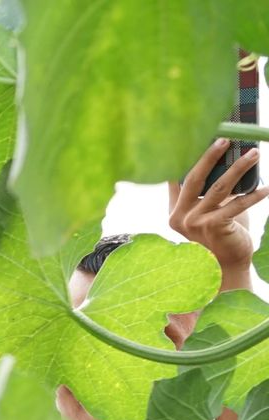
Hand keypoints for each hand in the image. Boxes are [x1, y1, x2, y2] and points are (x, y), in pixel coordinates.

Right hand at [170, 138, 268, 286]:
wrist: (225, 265)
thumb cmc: (221, 235)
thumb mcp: (211, 212)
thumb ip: (211, 193)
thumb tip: (229, 161)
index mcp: (175, 211)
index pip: (177, 179)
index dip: (186, 159)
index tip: (198, 138)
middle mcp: (180, 217)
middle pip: (194, 179)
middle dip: (210, 156)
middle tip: (225, 140)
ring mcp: (195, 223)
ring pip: (219, 188)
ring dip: (239, 168)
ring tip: (254, 154)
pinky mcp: (214, 227)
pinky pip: (236, 205)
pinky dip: (254, 195)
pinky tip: (266, 187)